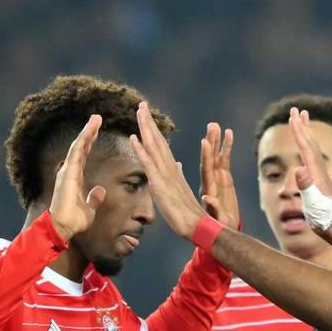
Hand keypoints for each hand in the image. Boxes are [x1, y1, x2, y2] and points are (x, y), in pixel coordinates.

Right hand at [49, 115, 106, 240]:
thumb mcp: (90, 208)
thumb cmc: (74, 220)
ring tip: (96, 119)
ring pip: (78, 146)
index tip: (97, 130)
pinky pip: (76, 153)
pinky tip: (89, 131)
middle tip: (97, 118)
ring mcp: (68, 171)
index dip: (90, 142)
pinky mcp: (68, 173)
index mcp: (75, 177)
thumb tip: (99, 190)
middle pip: (81, 147)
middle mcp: (70, 171)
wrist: (64, 227)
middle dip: (89, 132)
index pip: (83, 155)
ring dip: (87, 132)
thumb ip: (93, 198)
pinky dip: (83, 141)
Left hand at [129, 102, 206, 240]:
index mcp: (173, 170)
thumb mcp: (180, 190)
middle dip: (148, 122)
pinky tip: (133, 137)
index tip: (148, 117)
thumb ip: (178, 175)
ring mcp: (165, 174)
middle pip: (157, 140)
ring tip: (139, 111)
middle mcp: (169, 168)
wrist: (197, 225)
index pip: (162, 146)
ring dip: (145, 127)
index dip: (154, 130)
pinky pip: (148, 163)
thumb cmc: (189, 213)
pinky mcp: (160, 184)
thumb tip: (178, 165)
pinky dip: (140, 149)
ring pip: (153, 146)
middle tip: (142, 105)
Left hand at [200, 123, 239, 229]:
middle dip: (212, 142)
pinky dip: (227, 147)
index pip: (206, 169)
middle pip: (211, 158)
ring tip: (218, 126)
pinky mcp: (225, 178)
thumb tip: (208, 198)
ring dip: (218, 141)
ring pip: (217, 156)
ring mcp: (217, 178)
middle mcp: (211, 181)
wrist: (221, 229)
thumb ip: (213, 207)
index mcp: (208, 189)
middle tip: (212, 126)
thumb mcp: (216, 218)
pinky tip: (228, 133)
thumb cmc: (217, 226)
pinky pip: (226, 160)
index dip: (206, 156)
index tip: (205, 142)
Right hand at [288, 107, 331, 198]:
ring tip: (302, 121)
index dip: (298, 132)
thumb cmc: (324, 219)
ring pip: (312, 149)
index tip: (292, 116)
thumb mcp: (313, 204)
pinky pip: (312, 158)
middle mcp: (320, 171)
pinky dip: (307, 147)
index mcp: (316, 173)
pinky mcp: (320, 182)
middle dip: (302, 126)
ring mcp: (321, 176)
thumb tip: (299, 169)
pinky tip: (305, 149)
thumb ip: (306, 186)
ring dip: (306, 133)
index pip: (305, 148)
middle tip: (296, 109)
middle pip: (310, 143)